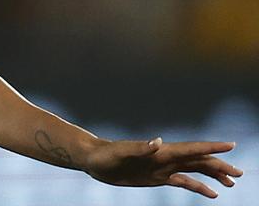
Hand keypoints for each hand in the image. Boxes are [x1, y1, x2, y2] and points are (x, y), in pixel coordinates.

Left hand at [82, 136, 242, 198]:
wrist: (94, 160)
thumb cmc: (106, 154)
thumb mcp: (121, 152)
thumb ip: (140, 147)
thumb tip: (158, 142)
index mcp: (162, 151)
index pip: (191, 149)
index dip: (211, 148)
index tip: (230, 146)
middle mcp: (166, 158)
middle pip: (199, 161)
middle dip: (220, 165)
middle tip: (240, 173)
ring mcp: (163, 168)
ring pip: (195, 171)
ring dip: (214, 175)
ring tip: (232, 182)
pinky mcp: (157, 178)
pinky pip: (184, 182)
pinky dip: (199, 187)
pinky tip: (212, 194)